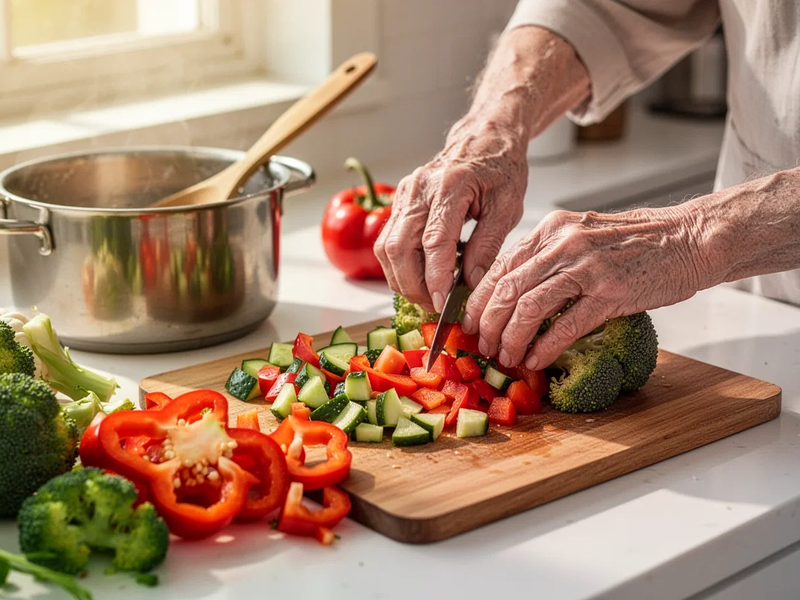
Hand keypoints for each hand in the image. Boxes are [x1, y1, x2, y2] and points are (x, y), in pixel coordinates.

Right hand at [373, 117, 527, 311]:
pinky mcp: (400, 202)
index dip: (436, 277)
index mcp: (451, 185)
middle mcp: (419, 188)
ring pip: (386, 248)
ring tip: (427, 295)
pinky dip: (400, 266)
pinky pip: (389, 241)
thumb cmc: (500, 168)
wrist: (484, 138)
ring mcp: (405, 194)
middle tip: (435, 306)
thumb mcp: (508, 207)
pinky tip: (421, 276)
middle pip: (398, 248)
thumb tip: (470, 282)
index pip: (434, 242)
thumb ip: (488, 245)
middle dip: (413, 285)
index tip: (443, 303)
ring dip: (402, 279)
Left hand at [462, 207, 705, 368]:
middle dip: (489, 324)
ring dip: (511, 339)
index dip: (480, 300)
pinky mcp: (610, 293)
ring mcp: (587, 268)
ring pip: (528, 308)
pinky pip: (565, 326)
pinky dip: (544, 348)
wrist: (689, 237)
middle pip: (507, 289)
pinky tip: (536, 361)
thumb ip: (548, 256)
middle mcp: (563, 244)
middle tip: (482, 346)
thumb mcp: (582, 235)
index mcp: (551, 230)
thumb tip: (514, 291)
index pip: (500, 267)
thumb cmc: (636, 241)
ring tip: (506, 358)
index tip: (470, 324)